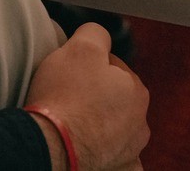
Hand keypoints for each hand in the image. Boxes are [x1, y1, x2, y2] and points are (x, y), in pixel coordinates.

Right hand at [25, 23, 150, 170]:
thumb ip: (97, 33)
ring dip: (100, 125)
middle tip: (69, 95)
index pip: (113, 67)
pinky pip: (115, 160)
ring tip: (74, 123)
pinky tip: (90, 148)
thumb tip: (100, 36)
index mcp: (136, 91)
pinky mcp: (117, 170)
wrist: (50, 144)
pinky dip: (106, 155)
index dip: (89, 65)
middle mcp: (140, 124)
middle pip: (115, 99)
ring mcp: (129, 152)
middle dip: (97, 95)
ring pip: (115, 130)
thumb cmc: (64, 97)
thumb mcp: (80, 46)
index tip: (72, 72)